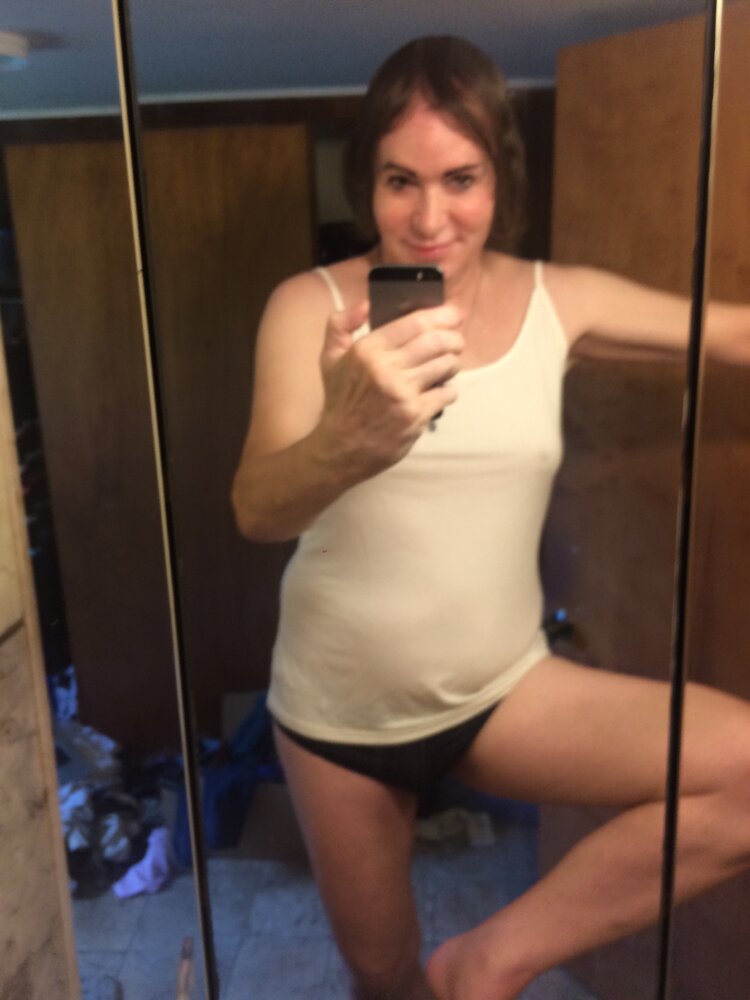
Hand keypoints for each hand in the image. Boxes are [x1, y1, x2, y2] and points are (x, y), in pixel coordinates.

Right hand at [319, 300, 463, 474]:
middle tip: (457, 342)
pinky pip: (447, 394)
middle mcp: (385, 369)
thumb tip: (366, 304)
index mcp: (367, 350)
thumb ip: (340, 325)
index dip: (442, 315)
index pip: (415, 323)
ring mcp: (402, 394)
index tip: (454, 314)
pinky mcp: (415, 416)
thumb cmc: (339, 401)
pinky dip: (448, 391)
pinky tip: (438, 393)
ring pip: (446, 366)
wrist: (341, 448)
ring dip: (452, 364)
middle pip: (437, 342)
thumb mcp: (329, 359)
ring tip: (447, 367)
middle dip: (454, 339)